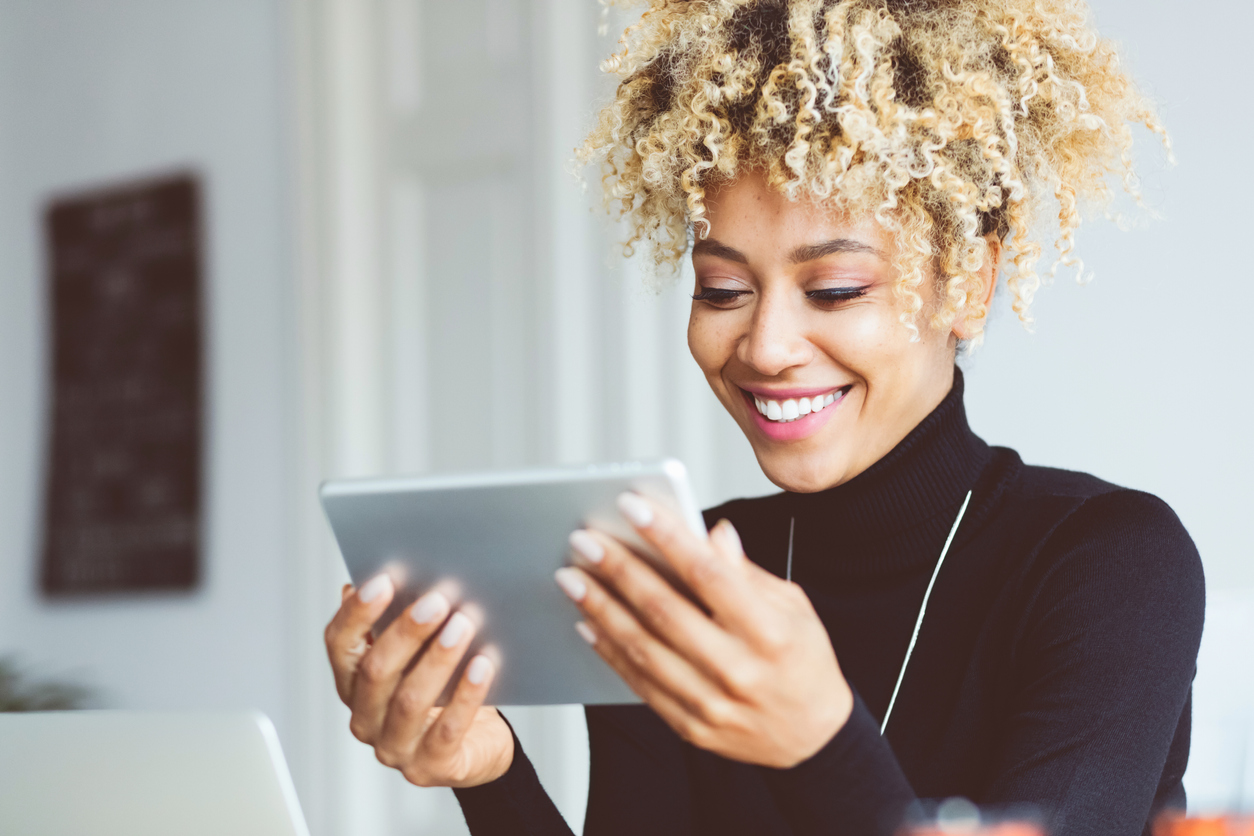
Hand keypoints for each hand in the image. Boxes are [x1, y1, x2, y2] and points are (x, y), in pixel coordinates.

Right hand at [324, 577, 513, 786]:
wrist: (478, 744)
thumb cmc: (446, 688)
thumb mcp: (420, 653)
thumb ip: (400, 620)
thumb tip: (389, 576)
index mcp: (353, 683)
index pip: (339, 645)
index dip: (357, 613)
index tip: (384, 580)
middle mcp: (364, 718)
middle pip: (376, 671)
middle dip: (406, 632)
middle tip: (439, 599)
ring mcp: (394, 747)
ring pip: (409, 700)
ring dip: (438, 659)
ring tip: (464, 625)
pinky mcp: (429, 767)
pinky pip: (447, 730)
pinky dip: (466, 695)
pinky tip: (483, 665)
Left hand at [555, 494, 852, 767]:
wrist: (813, 738)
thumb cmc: (803, 661)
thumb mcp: (793, 606)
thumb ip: (746, 572)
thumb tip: (712, 532)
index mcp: (769, 632)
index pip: (709, 574)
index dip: (667, 536)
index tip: (631, 506)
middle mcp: (739, 669)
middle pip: (665, 611)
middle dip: (618, 570)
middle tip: (584, 541)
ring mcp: (712, 703)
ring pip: (643, 648)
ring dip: (601, 608)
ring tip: (573, 577)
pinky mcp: (691, 727)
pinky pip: (640, 683)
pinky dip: (610, 650)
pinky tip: (588, 622)